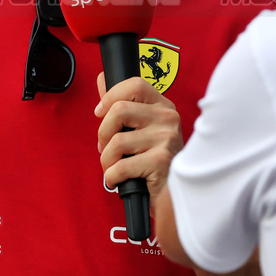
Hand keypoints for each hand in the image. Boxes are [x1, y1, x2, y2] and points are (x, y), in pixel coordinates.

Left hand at [94, 73, 182, 207]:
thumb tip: (102, 79)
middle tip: (106, 148)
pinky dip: (111, 177)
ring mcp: (166, 138)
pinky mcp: (161, 161)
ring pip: (116, 141)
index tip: (100, 112)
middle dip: (103, 133)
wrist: (175, 196)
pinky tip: (118, 181)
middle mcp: (168, 118)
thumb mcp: (142, 129)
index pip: (135, 85)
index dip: (111, 96)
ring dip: (106, 160)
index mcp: (163, 107)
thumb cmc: (155, 162)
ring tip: (113, 168)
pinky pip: (120, 166)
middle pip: (119, 110)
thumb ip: (122, 104)